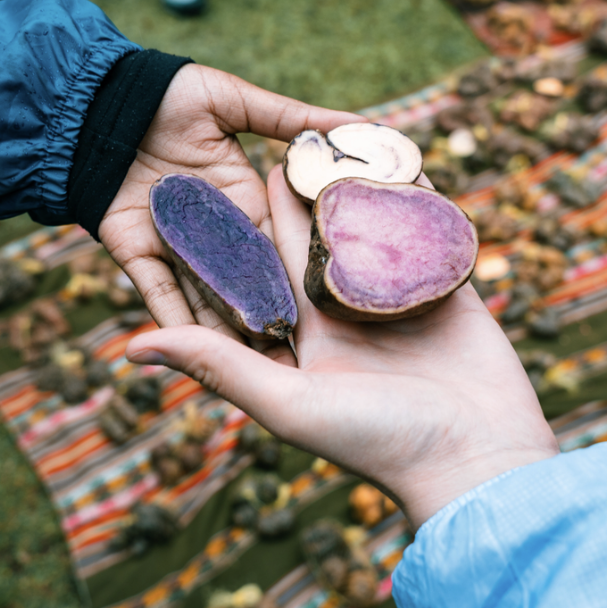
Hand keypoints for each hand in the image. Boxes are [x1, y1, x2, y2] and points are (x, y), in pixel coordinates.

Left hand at [99, 64, 358, 333]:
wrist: (100, 96)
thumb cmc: (170, 90)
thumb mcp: (237, 100)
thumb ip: (293, 118)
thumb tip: (362, 123)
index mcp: (247, 202)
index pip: (282, 249)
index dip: (304, 280)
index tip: (337, 314)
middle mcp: (216, 231)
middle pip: (248, 283)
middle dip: (269, 319)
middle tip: (304, 358)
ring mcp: (176, 245)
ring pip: (206, 298)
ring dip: (226, 335)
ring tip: (258, 372)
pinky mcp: (137, 252)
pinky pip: (158, 293)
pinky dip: (172, 323)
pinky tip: (194, 355)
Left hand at [124, 166, 559, 529]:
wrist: (477, 464)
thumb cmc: (378, 444)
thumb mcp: (287, 402)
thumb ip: (216, 364)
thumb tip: (129, 346)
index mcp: (304, 343)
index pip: (265, 273)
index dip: (246, 228)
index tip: (220, 177)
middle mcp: (346, 322)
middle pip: (317, 246)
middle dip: (301, 200)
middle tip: (286, 144)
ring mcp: (398, 306)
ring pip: (372, 236)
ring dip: (360, 194)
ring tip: (343, 143)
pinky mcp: (446, 296)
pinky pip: (427, 238)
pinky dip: (419, 203)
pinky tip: (406, 163)